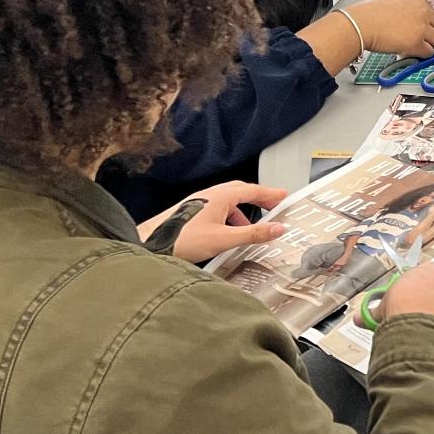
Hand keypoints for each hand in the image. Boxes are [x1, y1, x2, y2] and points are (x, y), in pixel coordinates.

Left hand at [139, 182, 288, 261]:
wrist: (149, 244)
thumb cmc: (181, 239)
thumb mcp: (223, 239)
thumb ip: (253, 234)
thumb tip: (278, 228)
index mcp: (220, 196)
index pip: (252, 190)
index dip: (270, 194)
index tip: (284, 196)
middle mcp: (209, 195)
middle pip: (240, 191)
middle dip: (259, 198)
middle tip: (274, 205)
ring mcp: (199, 203)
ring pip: (228, 200)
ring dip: (244, 210)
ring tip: (253, 226)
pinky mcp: (191, 213)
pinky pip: (218, 209)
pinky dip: (230, 217)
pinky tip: (229, 232)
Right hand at [344, 0, 433, 56]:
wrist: (361, 23)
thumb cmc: (370, 14)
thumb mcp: (396, 2)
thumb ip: (410, 9)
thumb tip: (416, 19)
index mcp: (419, 1)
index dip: (430, 24)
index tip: (425, 29)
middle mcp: (423, 13)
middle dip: (433, 34)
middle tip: (423, 39)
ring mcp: (421, 28)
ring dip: (429, 46)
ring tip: (416, 46)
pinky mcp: (416, 43)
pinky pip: (428, 53)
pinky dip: (421, 55)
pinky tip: (411, 51)